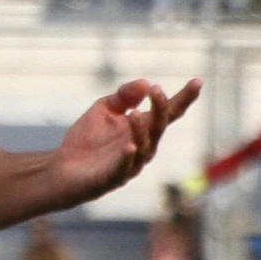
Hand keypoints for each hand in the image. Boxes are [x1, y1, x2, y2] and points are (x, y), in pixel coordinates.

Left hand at [51, 78, 202, 205]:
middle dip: (161, 109)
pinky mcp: (112, 178)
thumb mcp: (104, 109)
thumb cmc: (88, 139)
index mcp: (144, 129)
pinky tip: (129, 146)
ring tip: (134, 113)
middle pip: (159, 127)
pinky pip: (123, 168)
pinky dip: (127, 157)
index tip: (198, 81)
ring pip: (144, 147)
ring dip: (141, 130)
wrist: (63, 169)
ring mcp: (130, 164)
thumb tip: (146, 82)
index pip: (169, 113)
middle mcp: (143, 147)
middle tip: (156, 90)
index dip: (184, 98)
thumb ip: (123, 96)